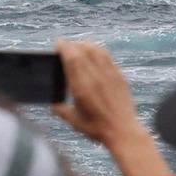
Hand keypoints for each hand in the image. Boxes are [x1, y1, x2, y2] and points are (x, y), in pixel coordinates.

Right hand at [55, 38, 171, 175]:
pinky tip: (93, 53)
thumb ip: (60, 110)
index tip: (57, 44)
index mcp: (81, 86)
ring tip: (78, 47)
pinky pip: (107, 56)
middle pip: (82, 49)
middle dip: (71, 44)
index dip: (63, 46)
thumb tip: (52, 104)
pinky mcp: (119, 77)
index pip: (71, 57)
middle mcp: (95, 77)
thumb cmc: (97, 128)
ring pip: (96, 50)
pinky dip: (98, 50)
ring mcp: (109, 75)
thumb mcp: (74, 120)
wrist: (124, 132)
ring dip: (84, 44)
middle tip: (64, 46)